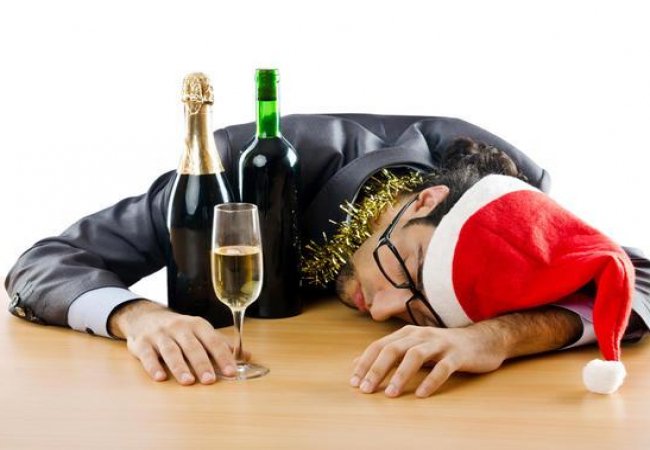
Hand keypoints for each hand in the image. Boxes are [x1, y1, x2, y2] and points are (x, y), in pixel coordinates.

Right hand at [109, 300, 243, 384]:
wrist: (145, 317)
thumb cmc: (179, 329)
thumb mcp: (200, 332)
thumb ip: (221, 345)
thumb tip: (248, 356)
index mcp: (197, 325)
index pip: (212, 341)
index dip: (222, 356)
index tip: (231, 371)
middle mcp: (179, 328)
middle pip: (192, 346)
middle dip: (202, 363)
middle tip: (209, 380)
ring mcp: (160, 335)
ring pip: (171, 351)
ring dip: (179, 366)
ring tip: (188, 381)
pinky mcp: (142, 343)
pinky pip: (147, 355)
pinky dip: (153, 366)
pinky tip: (160, 378)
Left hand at [349, 324, 506, 397]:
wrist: (482, 340)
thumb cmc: (442, 347)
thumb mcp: (413, 346)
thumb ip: (387, 353)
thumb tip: (355, 363)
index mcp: (408, 333)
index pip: (380, 345)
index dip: (365, 362)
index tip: (354, 382)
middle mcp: (421, 335)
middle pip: (393, 349)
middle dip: (377, 369)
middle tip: (366, 389)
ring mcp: (440, 344)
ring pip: (416, 356)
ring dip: (401, 375)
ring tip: (391, 394)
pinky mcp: (458, 355)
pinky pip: (443, 367)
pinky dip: (431, 381)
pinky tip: (422, 394)